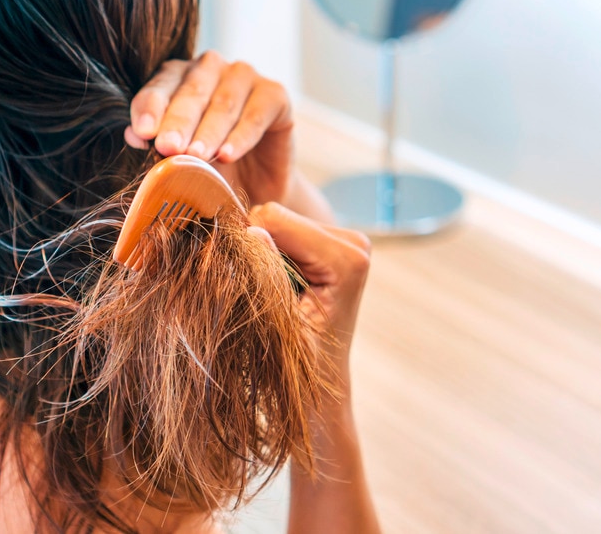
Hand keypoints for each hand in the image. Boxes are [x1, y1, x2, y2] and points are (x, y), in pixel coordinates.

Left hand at [126, 51, 292, 205]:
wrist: (257, 187)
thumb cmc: (212, 167)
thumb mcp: (180, 159)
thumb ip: (157, 143)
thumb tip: (134, 134)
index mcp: (178, 77)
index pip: (160, 86)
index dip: (150, 108)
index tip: (143, 132)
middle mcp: (211, 69)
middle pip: (191, 92)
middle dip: (178, 122)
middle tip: (168, 147)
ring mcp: (244, 77)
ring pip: (223, 103)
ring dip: (209, 131)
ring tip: (197, 156)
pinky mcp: (275, 94)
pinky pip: (257, 113)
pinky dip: (242, 135)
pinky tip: (229, 154)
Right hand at [247, 202, 371, 384]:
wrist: (323, 386)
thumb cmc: (302, 367)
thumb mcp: (280, 324)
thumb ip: (268, 275)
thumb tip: (250, 230)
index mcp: (347, 259)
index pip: (274, 219)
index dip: (248, 245)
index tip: (247, 283)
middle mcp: (353, 242)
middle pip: (275, 214)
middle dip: (258, 247)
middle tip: (264, 291)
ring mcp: (345, 240)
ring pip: (276, 219)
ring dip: (265, 251)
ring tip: (275, 291)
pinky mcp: (333, 242)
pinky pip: (283, 229)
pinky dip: (273, 252)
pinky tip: (283, 284)